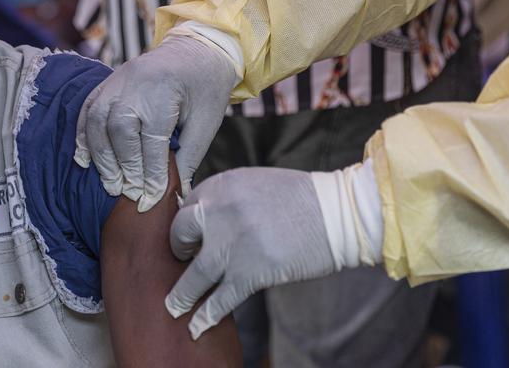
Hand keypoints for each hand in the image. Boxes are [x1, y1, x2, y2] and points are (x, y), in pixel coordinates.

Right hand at [75, 35, 235, 211]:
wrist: (200, 47)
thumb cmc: (208, 86)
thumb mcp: (206, 122)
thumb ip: (188, 158)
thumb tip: (175, 194)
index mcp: (163, 93)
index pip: (151, 144)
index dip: (149, 176)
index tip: (148, 200)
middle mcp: (134, 85)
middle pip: (119, 133)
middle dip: (122, 168)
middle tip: (127, 193)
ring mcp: (118, 80)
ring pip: (97, 122)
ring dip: (100, 156)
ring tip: (109, 182)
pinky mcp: (110, 81)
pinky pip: (88, 109)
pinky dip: (83, 135)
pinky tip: (84, 158)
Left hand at [164, 167, 336, 339]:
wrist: (336, 214)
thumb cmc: (301, 198)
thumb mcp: (256, 182)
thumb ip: (228, 197)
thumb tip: (204, 218)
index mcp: (222, 185)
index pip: (187, 205)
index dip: (186, 222)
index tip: (189, 235)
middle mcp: (219, 211)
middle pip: (180, 234)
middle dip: (178, 248)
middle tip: (183, 258)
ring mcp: (231, 244)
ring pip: (195, 274)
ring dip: (182, 293)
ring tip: (172, 306)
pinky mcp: (249, 272)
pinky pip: (221, 299)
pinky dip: (206, 315)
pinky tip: (196, 326)